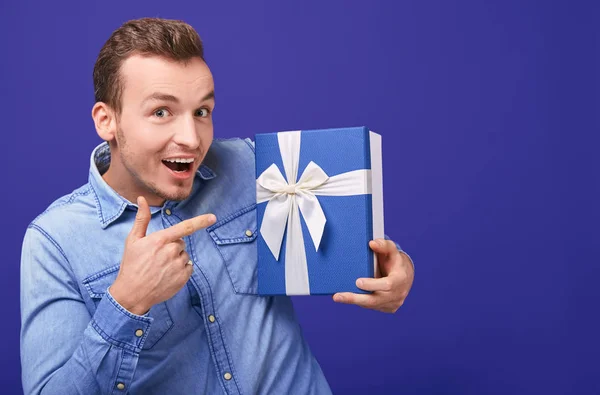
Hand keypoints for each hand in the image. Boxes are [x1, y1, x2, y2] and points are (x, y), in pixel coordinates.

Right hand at [110, 196, 215, 314]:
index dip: (200, 222)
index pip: (185, 228)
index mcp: (160, 240)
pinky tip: (167, 275)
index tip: (213, 218)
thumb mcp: (133, 240)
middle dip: (172, 246)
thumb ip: (142, 219)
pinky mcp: (183, 278)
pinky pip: (188, 267)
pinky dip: (181, 270)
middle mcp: (171, 251)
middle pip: (181, 242)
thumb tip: (142, 199)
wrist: (132, 294)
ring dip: (176, 259)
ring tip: (160, 267)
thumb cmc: (131, 265)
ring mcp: (178, 266)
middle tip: (157, 257)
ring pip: (185, 255)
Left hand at [333, 239, 413, 312]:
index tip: (358, 282)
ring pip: (371, 305)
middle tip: (337, 296)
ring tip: (337, 296)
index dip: (373, 284)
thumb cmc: (394, 261)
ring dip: (354, 301)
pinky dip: (359, 302)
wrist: (404, 275)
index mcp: (400, 279)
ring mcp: (393, 303)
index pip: (388, 285)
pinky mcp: (387, 308)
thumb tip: (372, 243)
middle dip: (356, 298)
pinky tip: (347, 297)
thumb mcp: (392, 250)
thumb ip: (383, 245)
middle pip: (375, 300)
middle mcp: (398, 294)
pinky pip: (371, 306)